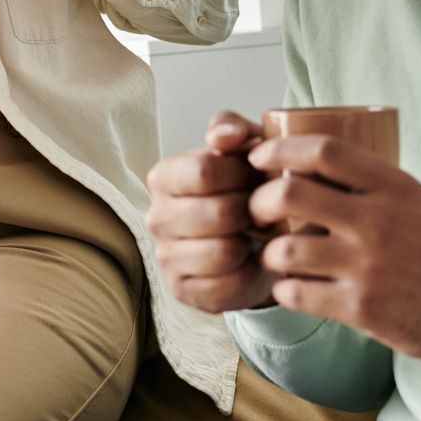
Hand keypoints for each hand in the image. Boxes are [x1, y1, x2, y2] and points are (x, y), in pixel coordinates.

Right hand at [146, 112, 278, 313]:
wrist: (254, 239)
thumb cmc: (246, 187)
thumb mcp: (246, 148)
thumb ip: (233, 129)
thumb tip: (221, 138)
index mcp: (164, 176)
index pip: (205, 171)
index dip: (242, 175)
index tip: (257, 177)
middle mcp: (156, 216)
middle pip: (217, 213)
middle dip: (253, 211)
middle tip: (264, 210)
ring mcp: (165, 257)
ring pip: (222, 252)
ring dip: (252, 244)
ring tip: (258, 235)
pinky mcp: (182, 291)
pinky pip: (226, 286)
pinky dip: (249, 274)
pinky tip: (252, 261)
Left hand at [247, 134, 420, 396]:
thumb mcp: (417, 198)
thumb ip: (373, 181)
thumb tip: (318, 161)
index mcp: (391, 186)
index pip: (323, 151)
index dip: (280, 150)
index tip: (258, 157)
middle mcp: (377, 221)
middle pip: (291, 194)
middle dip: (259, 202)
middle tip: (257, 212)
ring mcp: (367, 266)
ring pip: (286, 249)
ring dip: (270, 253)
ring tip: (275, 256)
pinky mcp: (362, 308)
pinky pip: (298, 293)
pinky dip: (284, 290)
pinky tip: (292, 288)